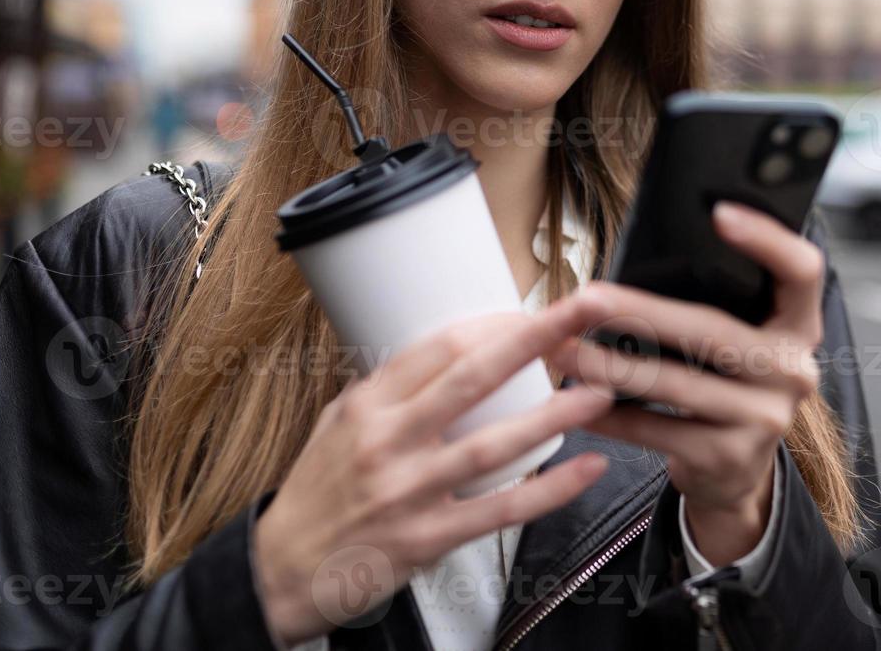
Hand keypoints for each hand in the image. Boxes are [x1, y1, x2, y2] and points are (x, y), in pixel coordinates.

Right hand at [252, 296, 617, 643]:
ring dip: (554, 415)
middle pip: (472, 376)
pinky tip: (585, 470)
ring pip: (494, 443)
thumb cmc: (317, 493)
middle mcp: (388, 441)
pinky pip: (501, 510)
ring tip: (599, 393)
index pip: (439, 346)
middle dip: (533, 339)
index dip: (496, 323)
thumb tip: (444, 355)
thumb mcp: (338, 425)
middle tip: (581, 314)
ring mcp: (409, 490)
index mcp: (368, 405)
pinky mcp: (428, 537)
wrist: (281, 571)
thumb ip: (389, 391)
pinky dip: (549, 490)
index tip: (537, 309)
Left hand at [548, 200, 824, 565]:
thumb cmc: (723, 382)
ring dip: (610, 367)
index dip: (767, 239)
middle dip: (640, 313)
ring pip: (677, 384)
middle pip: (714, 331)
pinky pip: (659, 432)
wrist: (736, 472)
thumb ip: (715, 304)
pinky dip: (612, 416)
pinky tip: (576, 403)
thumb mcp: (738, 341)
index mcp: (798, 326)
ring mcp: (767, 418)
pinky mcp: (732, 458)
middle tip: (586, 299)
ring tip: (564, 352)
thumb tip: (633, 264)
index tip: (718, 211)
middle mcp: (793, 370)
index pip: (802, 271)